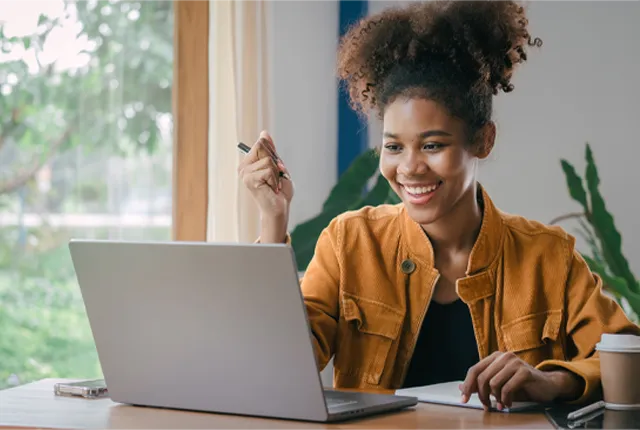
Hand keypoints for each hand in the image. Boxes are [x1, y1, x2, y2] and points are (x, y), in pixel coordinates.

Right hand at [238, 130, 293, 242]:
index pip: (261, 142)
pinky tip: (272, 189)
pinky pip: (268, 170)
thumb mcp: (277, 166)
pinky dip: (275, 180)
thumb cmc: (279, 190)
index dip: (274, 153)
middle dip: (275, 161)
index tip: (276, 168)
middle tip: (275, 177)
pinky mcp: (249, 180)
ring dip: (276, 173)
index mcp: (249, 161)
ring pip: (267, 160)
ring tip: (273, 184)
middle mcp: (244, 166)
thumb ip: (270, 150)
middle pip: (262, 146)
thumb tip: (264, 133)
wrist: (280, 208)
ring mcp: (245, 173)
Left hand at [459, 351, 582, 410]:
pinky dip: (506, 399)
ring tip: (501, 405)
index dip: (467, 386)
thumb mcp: (499, 384)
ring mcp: (514, 362)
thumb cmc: (521, 385)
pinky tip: (508, 404)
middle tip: (487, 406)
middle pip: (482, 377)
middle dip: (482, 395)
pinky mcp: (524, 371)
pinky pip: (507, 388)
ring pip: (493, 383)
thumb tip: (461, 388)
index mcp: (495, 357)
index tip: (463, 400)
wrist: (547, 385)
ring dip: (495, 399)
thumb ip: (481, 384)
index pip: (474, 370)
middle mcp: (503, 356)